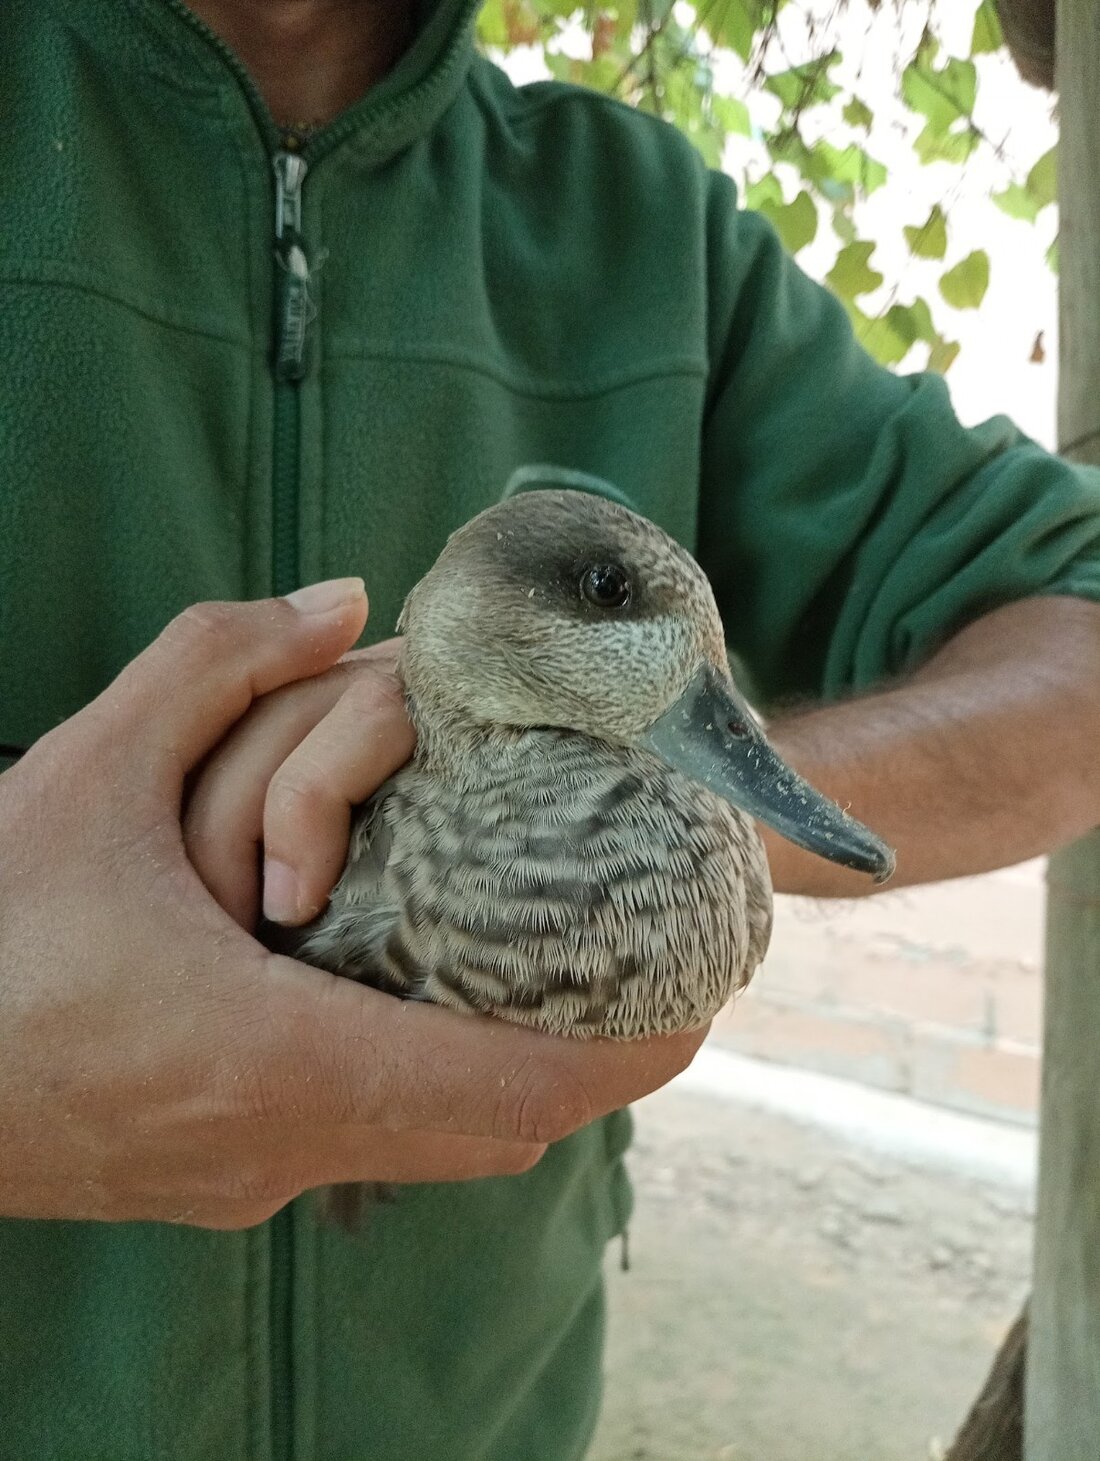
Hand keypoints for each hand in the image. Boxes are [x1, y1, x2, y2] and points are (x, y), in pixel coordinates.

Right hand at [0, 588, 701, 1226]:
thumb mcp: (86, 776)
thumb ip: (217, 668)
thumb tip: (342, 601)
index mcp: (276, 1056)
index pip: (511, 1089)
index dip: (626, 1056)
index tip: (700, 1008)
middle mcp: (280, 1144)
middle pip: (494, 1133)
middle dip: (582, 1066)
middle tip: (634, 979)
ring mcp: (246, 1182)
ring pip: (430, 1150)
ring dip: (501, 1081)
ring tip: (541, 988)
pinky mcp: (213, 1187)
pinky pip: (363, 1151)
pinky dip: (419, 1094)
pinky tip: (404, 1013)